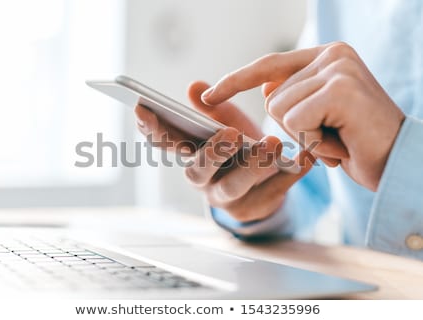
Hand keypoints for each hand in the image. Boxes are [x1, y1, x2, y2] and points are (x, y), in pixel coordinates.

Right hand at [135, 81, 313, 221]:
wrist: (261, 180)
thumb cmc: (237, 147)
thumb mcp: (224, 124)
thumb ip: (210, 108)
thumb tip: (194, 86)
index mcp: (192, 155)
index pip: (165, 144)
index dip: (152, 128)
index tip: (141, 108)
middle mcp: (203, 180)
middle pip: (196, 171)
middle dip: (212, 152)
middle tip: (231, 133)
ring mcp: (227, 198)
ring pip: (233, 186)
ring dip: (253, 165)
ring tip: (274, 144)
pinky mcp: (253, 208)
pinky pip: (271, 193)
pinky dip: (289, 175)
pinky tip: (306, 158)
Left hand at [202, 42, 404, 190]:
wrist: (399, 164)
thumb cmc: (357, 143)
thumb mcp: (318, 117)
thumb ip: (292, 97)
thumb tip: (265, 86)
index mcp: (326, 57)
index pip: (268, 66)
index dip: (235, 82)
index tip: (208, 97)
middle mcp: (333, 55)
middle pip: (271, 97)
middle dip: (293, 128)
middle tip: (330, 136)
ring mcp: (338, 69)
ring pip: (279, 110)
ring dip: (304, 136)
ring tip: (337, 139)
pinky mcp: (339, 89)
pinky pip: (295, 121)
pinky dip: (313, 142)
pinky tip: (339, 144)